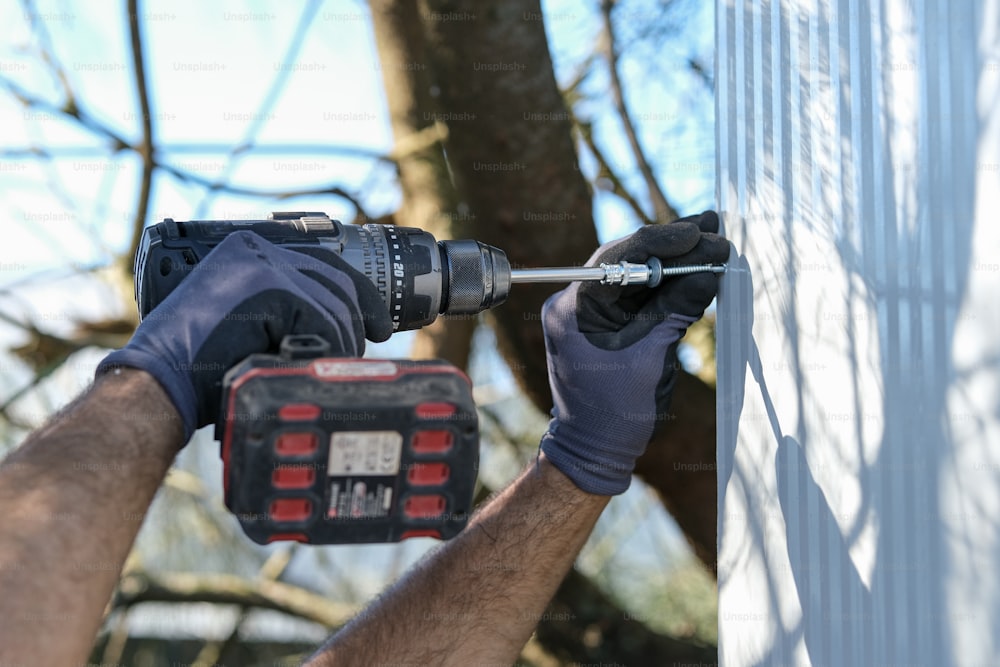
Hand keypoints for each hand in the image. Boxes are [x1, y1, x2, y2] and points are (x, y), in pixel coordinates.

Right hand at [96, 231, 391, 442]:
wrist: (159, 384)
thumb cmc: (199, 367)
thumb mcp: (246, 324)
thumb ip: (283, 312)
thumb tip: (338, 325)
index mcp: (248, 249)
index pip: (323, 261)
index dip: (358, 293)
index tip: (379, 323)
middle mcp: (256, 248)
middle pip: (337, 279)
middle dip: (358, 319)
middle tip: (362, 350)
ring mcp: (263, 265)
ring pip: (335, 304)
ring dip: (338, 343)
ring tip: (317, 368)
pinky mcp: (269, 288)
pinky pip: (323, 322)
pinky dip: (323, 349)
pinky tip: (300, 365)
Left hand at [539, 211, 728, 494]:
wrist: (594, 450)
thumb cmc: (613, 414)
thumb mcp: (650, 359)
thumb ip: (676, 311)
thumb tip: (709, 271)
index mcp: (573, 309)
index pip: (617, 259)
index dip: (661, 243)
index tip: (697, 232)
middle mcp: (577, 303)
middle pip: (629, 260)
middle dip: (674, 246)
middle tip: (715, 226)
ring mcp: (593, 312)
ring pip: (638, 274)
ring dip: (677, 260)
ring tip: (714, 235)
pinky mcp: (610, 323)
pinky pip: (641, 295)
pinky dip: (671, 284)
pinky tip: (700, 266)